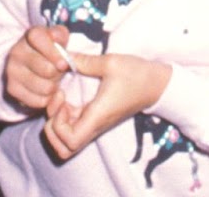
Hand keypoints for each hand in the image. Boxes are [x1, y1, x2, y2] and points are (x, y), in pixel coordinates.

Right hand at [5, 24, 70, 111]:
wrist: (31, 62)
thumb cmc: (50, 49)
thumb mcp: (58, 37)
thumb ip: (60, 35)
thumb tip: (56, 38)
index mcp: (30, 35)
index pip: (40, 40)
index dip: (54, 53)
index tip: (64, 63)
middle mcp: (17, 51)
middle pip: (47, 70)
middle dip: (58, 73)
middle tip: (59, 71)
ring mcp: (12, 71)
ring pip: (45, 88)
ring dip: (54, 86)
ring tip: (52, 79)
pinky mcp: (12, 89)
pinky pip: (39, 101)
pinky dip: (47, 98)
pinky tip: (45, 90)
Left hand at [43, 51, 170, 160]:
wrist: (156, 84)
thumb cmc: (136, 74)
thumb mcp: (111, 62)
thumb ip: (84, 61)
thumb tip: (62, 57)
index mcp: (98, 117)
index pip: (69, 142)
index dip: (58, 125)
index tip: (62, 99)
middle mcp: (94, 127)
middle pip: (64, 150)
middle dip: (53, 129)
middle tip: (58, 101)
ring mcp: (95, 126)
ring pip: (67, 144)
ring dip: (57, 126)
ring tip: (61, 101)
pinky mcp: (96, 121)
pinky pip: (73, 131)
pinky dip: (64, 120)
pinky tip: (68, 100)